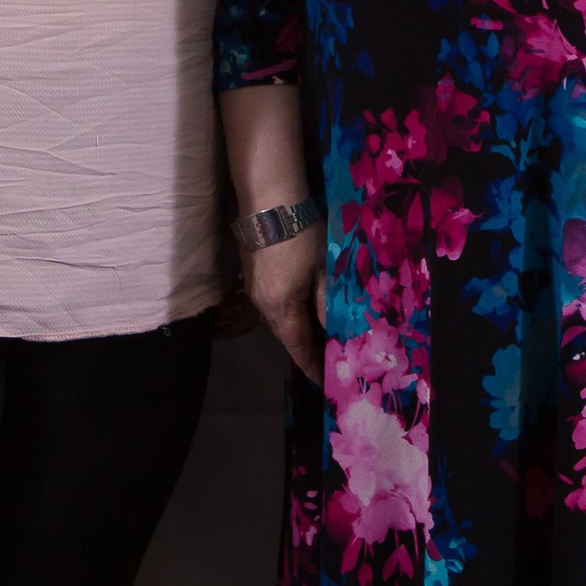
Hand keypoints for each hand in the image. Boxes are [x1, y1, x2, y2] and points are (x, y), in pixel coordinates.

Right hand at [249, 227, 324, 381]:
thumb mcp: (323, 270)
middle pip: (286, 336)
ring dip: (295, 329)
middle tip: (327, 356)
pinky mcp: (250, 276)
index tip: (324, 384)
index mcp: (282, 309)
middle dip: (305, 349)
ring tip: (316, 333)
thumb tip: (335, 334)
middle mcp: (262, 306)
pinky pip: (270, 306)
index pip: (299, 348)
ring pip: (277, 321)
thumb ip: (327, 304)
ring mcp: (253, 291)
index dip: (312, 367)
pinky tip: (299, 304)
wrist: (267, 201)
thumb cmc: (301, 236)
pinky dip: (286, 313)